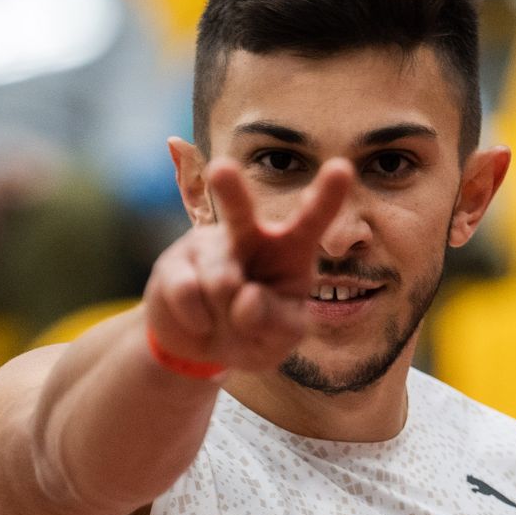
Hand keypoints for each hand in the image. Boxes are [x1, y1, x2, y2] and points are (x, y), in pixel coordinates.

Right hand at [144, 157, 353, 373]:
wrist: (198, 347)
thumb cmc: (252, 334)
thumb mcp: (277, 342)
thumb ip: (278, 326)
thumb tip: (247, 296)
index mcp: (290, 250)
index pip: (312, 221)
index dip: (327, 197)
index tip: (342, 168)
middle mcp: (249, 237)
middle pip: (240, 212)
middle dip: (231, 189)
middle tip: (222, 169)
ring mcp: (209, 247)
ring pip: (220, 281)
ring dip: (226, 316)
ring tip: (225, 320)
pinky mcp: (173, 264)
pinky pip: (188, 294)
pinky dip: (199, 320)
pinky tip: (200, 321)